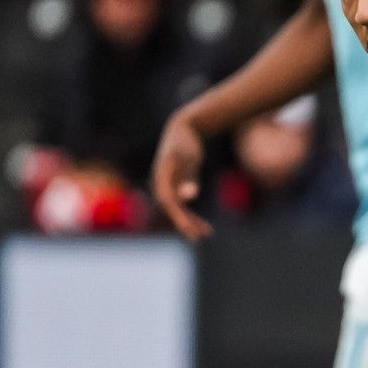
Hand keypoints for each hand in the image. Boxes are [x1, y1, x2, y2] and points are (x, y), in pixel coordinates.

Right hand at [149, 111, 212, 239]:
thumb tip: (189, 197)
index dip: (178, 215)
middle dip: (184, 223)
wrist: (182, 131)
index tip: (189, 227)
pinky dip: (192, 217)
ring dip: (190, 222)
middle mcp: (161, 184)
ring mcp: (167, 187)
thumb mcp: (189, 158)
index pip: (168, 200)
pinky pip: (182, 207)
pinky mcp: (176, 189)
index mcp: (161, 177)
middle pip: (172, 209)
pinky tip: (205, 228)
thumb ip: (188, 176)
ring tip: (206, 234)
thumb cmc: (186, 143)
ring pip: (177, 210)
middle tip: (198, 236)